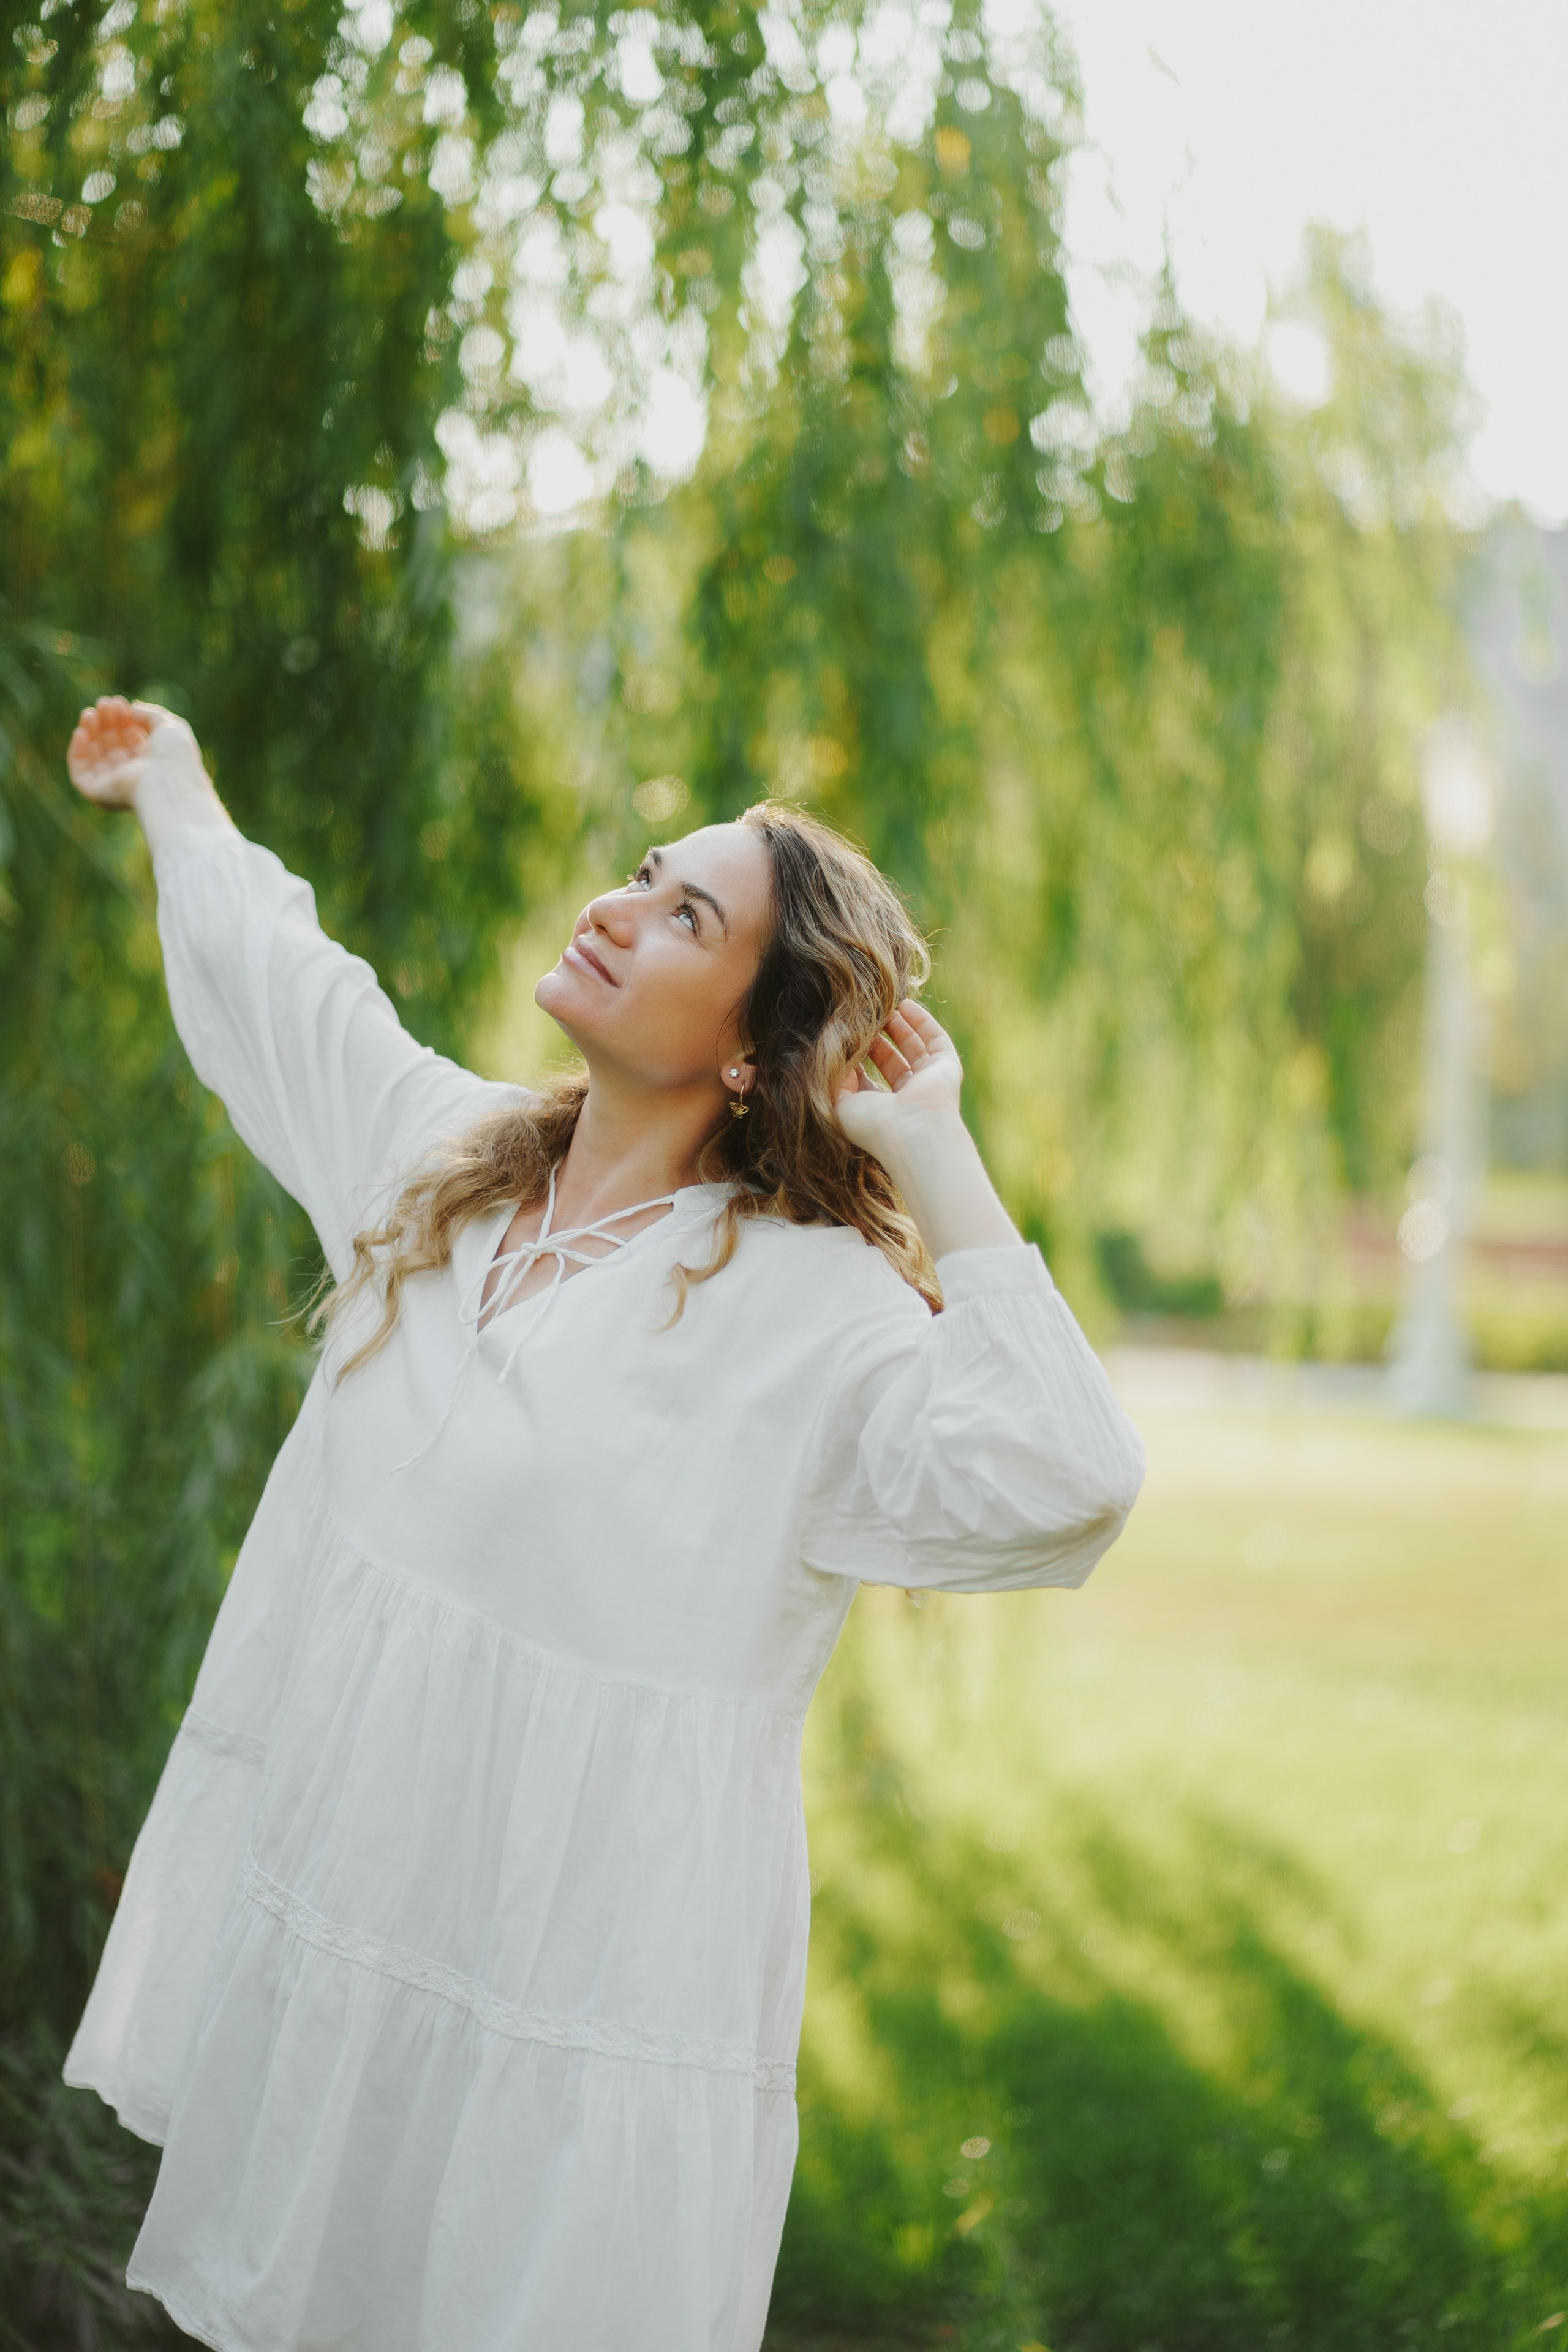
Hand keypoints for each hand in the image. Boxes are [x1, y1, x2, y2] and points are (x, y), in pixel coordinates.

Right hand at [67, 695, 229, 853]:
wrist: (170, 783)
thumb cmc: (175, 757)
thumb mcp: (168, 726)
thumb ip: (150, 714)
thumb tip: (131, 707)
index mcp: (150, 762)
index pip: (130, 738)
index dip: (122, 718)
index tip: (118, 701)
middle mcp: (131, 774)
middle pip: (111, 743)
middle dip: (106, 721)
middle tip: (103, 702)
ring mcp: (114, 784)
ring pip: (94, 754)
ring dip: (90, 730)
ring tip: (90, 713)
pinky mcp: (98, 793)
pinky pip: (79, 771)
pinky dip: (77, 751)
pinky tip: (82, 732)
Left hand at [832, 1001, 964, 1162]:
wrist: (911, 1133)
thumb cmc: (872, 1124)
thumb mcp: (839, 1102)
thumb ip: (833, 1078)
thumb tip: (833, 1056)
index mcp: (882, 1110)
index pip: (868, 1079)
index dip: (856, 1057)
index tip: (842, 1037)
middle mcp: (907, 1097)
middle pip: (891, 1061)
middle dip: (877, 1039)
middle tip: (863, 1018)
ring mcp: (929, 1081)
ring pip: (914, 1048)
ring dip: (899, 1027)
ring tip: (882, 1007)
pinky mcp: (946, 1067)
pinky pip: (935, 1038)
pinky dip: (922, 1021)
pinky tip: (905, 1005)